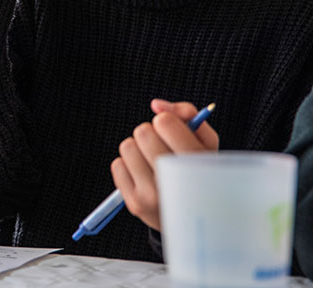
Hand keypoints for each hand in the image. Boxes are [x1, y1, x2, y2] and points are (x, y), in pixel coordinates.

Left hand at [111, 99, 219, 230]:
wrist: (197, 218)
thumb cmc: (199, 169)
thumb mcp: (206, 141)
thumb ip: (187, 113)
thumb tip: (156, 105)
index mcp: (197, 163)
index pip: (164, 123)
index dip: (166, 121)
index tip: (173, 130)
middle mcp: (174, 181)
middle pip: (143, 132)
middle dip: (151, 134)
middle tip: (164, 147)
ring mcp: (152, 195)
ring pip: (127, 146)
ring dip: (138, 149)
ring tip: (155, 162)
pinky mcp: (134, 204)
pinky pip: (117, 165)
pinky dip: (129, 166)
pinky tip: (146, 176)